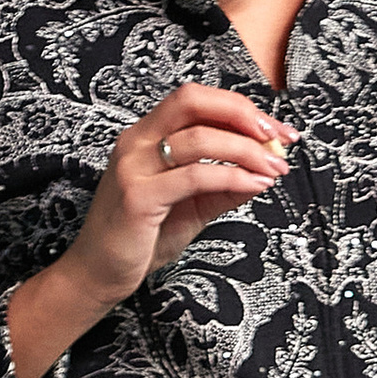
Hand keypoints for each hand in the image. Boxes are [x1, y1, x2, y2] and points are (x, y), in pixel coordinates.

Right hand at [8, 84, 292, 377]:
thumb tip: (264, 171)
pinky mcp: (138, 197)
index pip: (195, 101)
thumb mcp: (192, 208)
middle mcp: (136, 142)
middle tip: (278, 137)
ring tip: (274, 168)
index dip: (239, 107)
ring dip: (246, 150)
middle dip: (243, 113)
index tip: (275, 128)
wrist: (98, 276)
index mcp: (146, 136)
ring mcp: (134, 167)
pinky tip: (255, 185)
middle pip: (193, 101)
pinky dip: (231, 176)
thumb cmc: (140, 240)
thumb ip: (223, 187)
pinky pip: (194, 177)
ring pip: (199, 138)